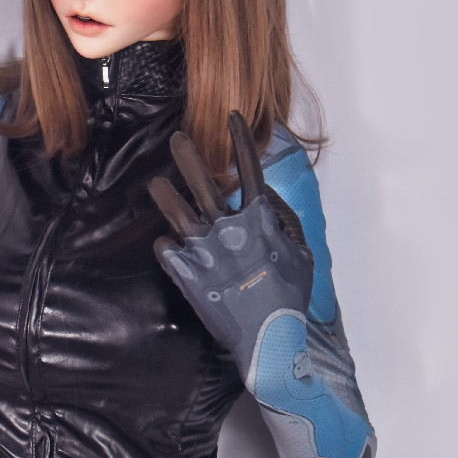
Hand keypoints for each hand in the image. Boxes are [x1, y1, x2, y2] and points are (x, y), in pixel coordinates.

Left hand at [149, 112, 312, 383]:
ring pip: (175, 211)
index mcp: (259, 221)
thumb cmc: (289, 297)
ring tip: (156, 183)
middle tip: (177, 139)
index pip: (250, 169)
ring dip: (164, 194)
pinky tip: (169, 244)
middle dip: (188, 156)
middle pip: (203, 183)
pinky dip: (167, 244)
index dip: (241, 140)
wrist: (268, 341)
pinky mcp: (185, 273)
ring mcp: (203, 251)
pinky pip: (167, 248)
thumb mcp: (301, 254)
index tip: (232, 117)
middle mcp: (228, 229)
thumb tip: (266, 196)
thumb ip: (285, 220)